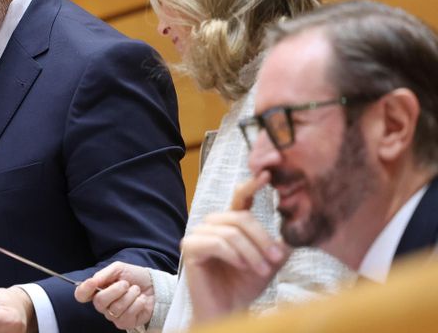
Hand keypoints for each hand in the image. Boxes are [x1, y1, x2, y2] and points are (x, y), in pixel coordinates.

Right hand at [75, 262, 153, 328]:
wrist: (154, 285)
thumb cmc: (134, 276)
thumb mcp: (119, 268)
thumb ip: (104, 274)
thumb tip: (93, 281)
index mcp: (98, 290)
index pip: (81, 295)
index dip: (84, 289)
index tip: (93, 282)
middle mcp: (103, 305)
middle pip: (99, 302)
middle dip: (115, 290)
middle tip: (126, 284)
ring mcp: (113, 315)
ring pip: (115, 309)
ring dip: (129, 296)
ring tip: (136, 290)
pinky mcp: (125, 323)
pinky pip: (127, 316)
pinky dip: (137, 304)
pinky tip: (141, 300)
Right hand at [184, 171, 290, 323]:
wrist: (229, 311)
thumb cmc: (245, 286)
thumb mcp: (269, 262)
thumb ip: (279, 244)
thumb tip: (296, 228)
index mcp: (230, 224)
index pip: (240, 198)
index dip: (251, 185)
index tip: (267, 175)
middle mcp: (212, 225)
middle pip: (240, 217)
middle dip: (262, 238)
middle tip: (276, 258)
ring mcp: (198, 235)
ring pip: (231, 232)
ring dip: (252, 252)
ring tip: (263, 270)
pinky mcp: (190, 248)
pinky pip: (217, 243)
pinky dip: (234, 255)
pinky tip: (242, 266)